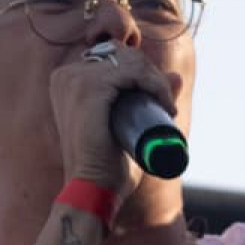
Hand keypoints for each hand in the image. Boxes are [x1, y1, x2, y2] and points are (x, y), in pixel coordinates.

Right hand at [45, 41, 180, 203]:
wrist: (92, 189)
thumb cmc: (106, 163)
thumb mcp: (129, 125)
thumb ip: (151, 99)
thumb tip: (177, 77)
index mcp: (68, 79)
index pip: (114, 57)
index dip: (142, 72)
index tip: (158, 99)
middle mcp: (67, 74)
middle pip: (123, 55)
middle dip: (151, 74)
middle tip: (165, 104)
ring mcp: (76, 78)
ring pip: (132, 62)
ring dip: (156, 81)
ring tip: (168, 109)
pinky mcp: (89, 88)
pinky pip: (133, 73)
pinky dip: (155, 86)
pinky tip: (165, 105)